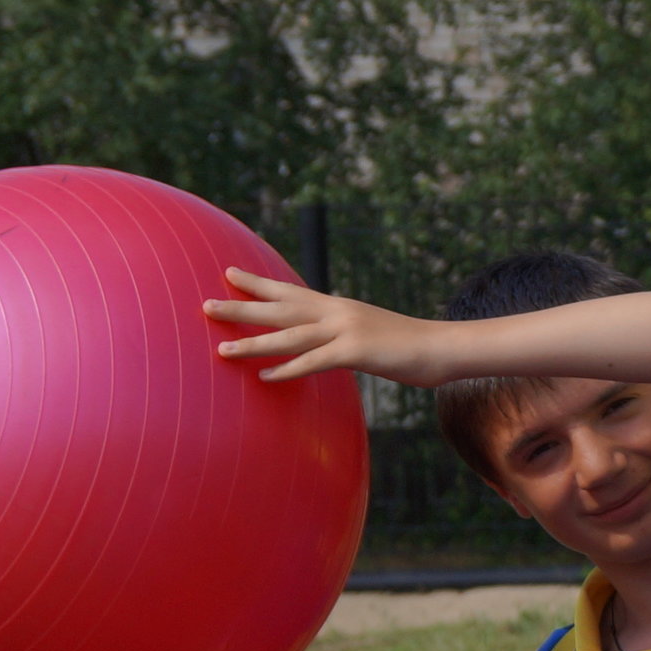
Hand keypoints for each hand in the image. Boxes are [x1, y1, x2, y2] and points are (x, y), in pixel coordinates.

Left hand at [205, 269, 444, 385]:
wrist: (444, 346)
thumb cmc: (409, 346)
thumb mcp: (372, 333)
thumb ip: (344, 334)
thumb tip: (329, 342)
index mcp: (339, 306)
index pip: (290, 291)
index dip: (258, 283)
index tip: (228, 273)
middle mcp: (337, 312)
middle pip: (280, 309)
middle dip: (241, 308)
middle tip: (205, 306)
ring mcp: (346, 330)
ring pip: (290, 336)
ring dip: (254, 343)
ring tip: (223, 350)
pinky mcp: (356, 352)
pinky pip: (314, 362)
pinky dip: (288, 369)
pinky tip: (265, 377)